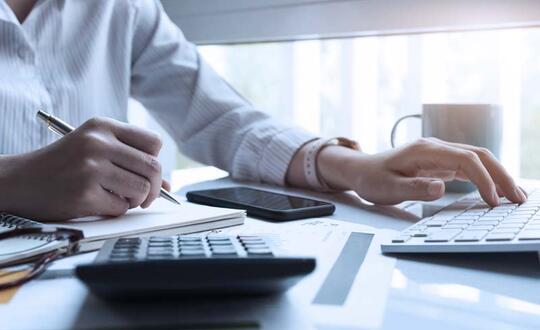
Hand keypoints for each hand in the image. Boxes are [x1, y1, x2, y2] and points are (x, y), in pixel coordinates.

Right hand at [0, 117, 167, 220]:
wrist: (18, 181)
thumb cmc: (61, 165)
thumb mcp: (94, 150)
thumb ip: (131, 161)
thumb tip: (169, 185)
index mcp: (102, 126)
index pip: (153, 142)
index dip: (154, 160)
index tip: (146, 171)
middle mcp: (98, 143)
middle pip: (153, 168)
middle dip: (155, 188)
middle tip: (144, 196)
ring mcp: (91, 168)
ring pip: (142, 189)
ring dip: (136, 200)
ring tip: (118, 197)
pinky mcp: (84, 194)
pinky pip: (121, 208)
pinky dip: (115, 210)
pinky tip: (98, 202)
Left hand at [316, 138, 526, 205]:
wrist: (360, 170)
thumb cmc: (371, 179)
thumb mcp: (388, 188)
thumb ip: (414, 188)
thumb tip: (441, 188)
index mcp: (424, 151)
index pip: (465, 159)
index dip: (483, 179)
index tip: (493, 201)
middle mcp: (435, 148)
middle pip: (478, 155)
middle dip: (501, 175)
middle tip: (518, 199)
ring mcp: (438, 154)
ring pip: (476, 159)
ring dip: (497, 175)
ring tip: (515, 197)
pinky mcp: (439, 162)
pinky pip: (468, 166)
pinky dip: (484, 177)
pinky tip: (495, 191)